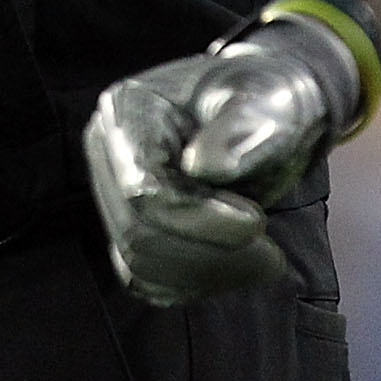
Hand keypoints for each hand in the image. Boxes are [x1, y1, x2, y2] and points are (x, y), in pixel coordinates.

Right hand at [84, 17, 356, 305]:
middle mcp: (108, 153)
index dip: (197, 219)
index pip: (144, 188)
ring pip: (141, 264)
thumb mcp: (267, 100)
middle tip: (272, 256)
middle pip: (137, 232)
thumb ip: (239, 129)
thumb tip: (203, 167)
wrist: (269, 112)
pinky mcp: (132, 228)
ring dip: (208, 274)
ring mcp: (115, 194)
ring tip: (265, 260)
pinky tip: (238, 267)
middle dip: (209, 253)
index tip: (257, 223)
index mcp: (128, 110)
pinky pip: (148, 279)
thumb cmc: (267, 97)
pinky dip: (195, 284)